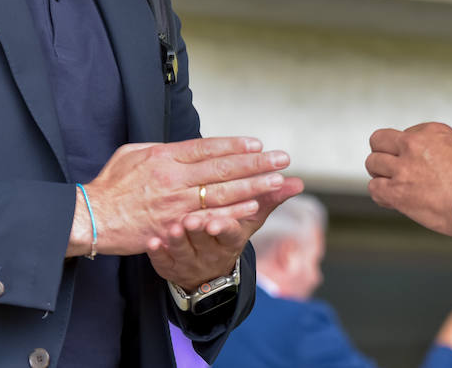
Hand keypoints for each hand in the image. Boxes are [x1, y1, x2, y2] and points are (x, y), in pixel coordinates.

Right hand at [71, 137, 292, 258]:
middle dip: (255, 162)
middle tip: (281, 158)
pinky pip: (209, 217)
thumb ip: (162, 150)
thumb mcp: (132, 154)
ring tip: (277, 180)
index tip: (257, 143)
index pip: (206, 147)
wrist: (91, 218)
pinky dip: (233, 211)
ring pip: (221, 191)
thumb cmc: (110, 185)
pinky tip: (254, 206)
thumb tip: (183, 146)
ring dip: (253, 185)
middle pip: (222, 167)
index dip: (234, 145)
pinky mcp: (173, 226)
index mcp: (164, 156)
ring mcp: (175, 203)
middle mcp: (173, 177)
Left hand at [147, 176, 302, 288]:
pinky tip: (154, 242)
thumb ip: (268, 200)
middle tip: (196, 220)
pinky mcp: (167, 263)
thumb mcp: (248, 221)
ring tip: (177, 227)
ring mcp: (186, 257)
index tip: (220, 219)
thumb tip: (297, 183)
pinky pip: (161, 259)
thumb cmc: (226, 232)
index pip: (232, 230)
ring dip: (180, 238)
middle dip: (203, 228)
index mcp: (230, 237)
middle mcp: (209, 249)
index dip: (228, 223)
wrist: (201, 268)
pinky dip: (158, 250)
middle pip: (206, 238)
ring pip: (183, 248)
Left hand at [366, 122, 451, 235]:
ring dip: (380, 174)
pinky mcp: (397, 191)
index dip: (405, 150)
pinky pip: (375, 188)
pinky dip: (381, 194)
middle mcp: (413, 144)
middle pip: (379, 140)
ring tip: (392, 184)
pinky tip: (391, 199)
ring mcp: (403, 167)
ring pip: (373, 163)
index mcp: (431, 131)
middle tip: (390, 166)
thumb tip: (429, 161)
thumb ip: (438, 150)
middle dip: (382, 153)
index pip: (404, 134)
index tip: (413, 162)